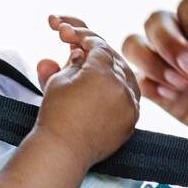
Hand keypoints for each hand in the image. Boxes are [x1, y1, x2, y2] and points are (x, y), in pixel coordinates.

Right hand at [32, 15, 139, 162]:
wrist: (62, 152)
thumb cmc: (55, 116)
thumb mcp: (59, 80)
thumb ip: (73, 62)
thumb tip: (80, 54)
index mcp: (102, 73)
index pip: (98, 46)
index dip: (83, 37)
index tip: (70, 36)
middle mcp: (121, 87)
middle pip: (114, 59)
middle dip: (97, 52)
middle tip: (80, 51)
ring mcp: (130, 105)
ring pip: (125, 76)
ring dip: (110, 68)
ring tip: (91, 69)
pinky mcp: (132, 121)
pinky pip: (130, 96)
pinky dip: (119, 89)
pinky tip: (104, 88)